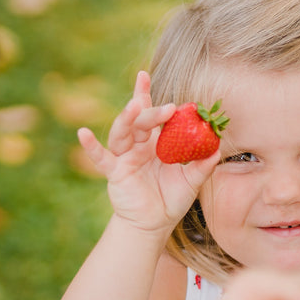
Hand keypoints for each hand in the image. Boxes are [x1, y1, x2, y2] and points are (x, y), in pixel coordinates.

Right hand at [77, 71, 219, 234]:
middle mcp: (138, 145)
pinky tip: (83, 133)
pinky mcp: (115, 172)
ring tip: (133, 106)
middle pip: (140, 120)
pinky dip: (91, 146)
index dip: (147, 95)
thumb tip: (216, 150)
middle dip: (149, 109)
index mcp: (155, 142)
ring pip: (122, 133)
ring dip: (127, 118)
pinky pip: (101, 158)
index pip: (151, 113)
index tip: (145, 75)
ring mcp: (124, 157)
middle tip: (167, 107)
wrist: (154, 224)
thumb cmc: (171, 199)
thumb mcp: (191, 182)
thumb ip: (202, 165)